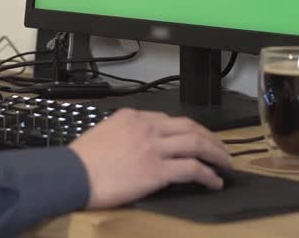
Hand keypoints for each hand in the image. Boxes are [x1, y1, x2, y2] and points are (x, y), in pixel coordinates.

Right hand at [69, 109, 232, 208]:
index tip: (197, 139)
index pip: (169, 120)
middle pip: (190, 127)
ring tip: (226, 164)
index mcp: (133, 117)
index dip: (189, 131)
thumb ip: (125, 133)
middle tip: (221, 149)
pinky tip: (215, 181)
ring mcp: (153, 148)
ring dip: (216, 154)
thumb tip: (137, 145)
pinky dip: (208, 175)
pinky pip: (192, 169)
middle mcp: (147, 127)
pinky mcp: (157, 170)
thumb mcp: (104, 133)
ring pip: (197, 144)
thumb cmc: (81, 160)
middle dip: (210, 138)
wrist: (71, 174)